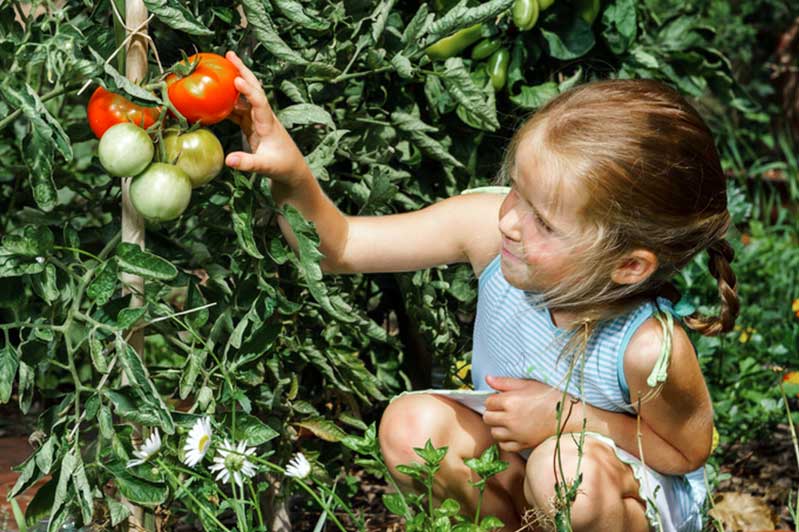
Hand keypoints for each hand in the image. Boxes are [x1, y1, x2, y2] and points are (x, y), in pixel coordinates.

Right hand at [224, 51, 310, 183]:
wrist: (292, 172)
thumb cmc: (283, 168)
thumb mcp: (265, 167)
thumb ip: (247, 163)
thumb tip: (228, 160)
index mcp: (269, 124)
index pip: (259, 102)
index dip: (249, 91)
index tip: (237, 79)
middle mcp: (264, 118)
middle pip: (254, 90)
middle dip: (242, 71)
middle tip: (229, 54)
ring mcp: (258, 121)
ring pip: (245, 98)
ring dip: (233, 84)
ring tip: (220, 68)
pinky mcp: (253, 127)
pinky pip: (238, 111)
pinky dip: (228, 103)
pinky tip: (216, 97)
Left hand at [482, 375, 571, 452]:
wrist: (568, 415)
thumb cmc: (549, 396)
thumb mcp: (528, 384)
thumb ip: (505, 382)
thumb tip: (487, 379)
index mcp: (510, 401)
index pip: (488, 402)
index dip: (494, 400)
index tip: (503, 399)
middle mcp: (510, 419)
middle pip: (488, 418)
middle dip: (493, 413)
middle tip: (504, 410)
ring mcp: (516, 433)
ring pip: (494, 432)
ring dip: (498, 427)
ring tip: (509, 421)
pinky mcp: (523, 444)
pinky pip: (504, 445)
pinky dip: (505, 440)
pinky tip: (513, 432)